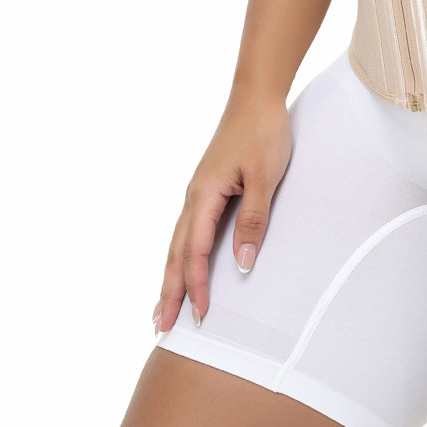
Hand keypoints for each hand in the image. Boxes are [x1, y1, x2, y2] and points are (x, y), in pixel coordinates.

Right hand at [152, 89, 292, 335]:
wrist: (256, 96)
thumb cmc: (263, 132)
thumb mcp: (266, 176)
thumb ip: (254, 219)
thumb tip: (243, 263)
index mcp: (205, 195)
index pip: (196, 252)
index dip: (197, 286)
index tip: (199, 317)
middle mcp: (194, 197)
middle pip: (176, 253)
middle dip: (169, 291)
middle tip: (161, 329)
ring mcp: (198, 192)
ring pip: (177, 243)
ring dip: (169, 277)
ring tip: (161, 308)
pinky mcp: (206, 188)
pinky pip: (187, 230)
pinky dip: (180, 255)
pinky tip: (181, 265)